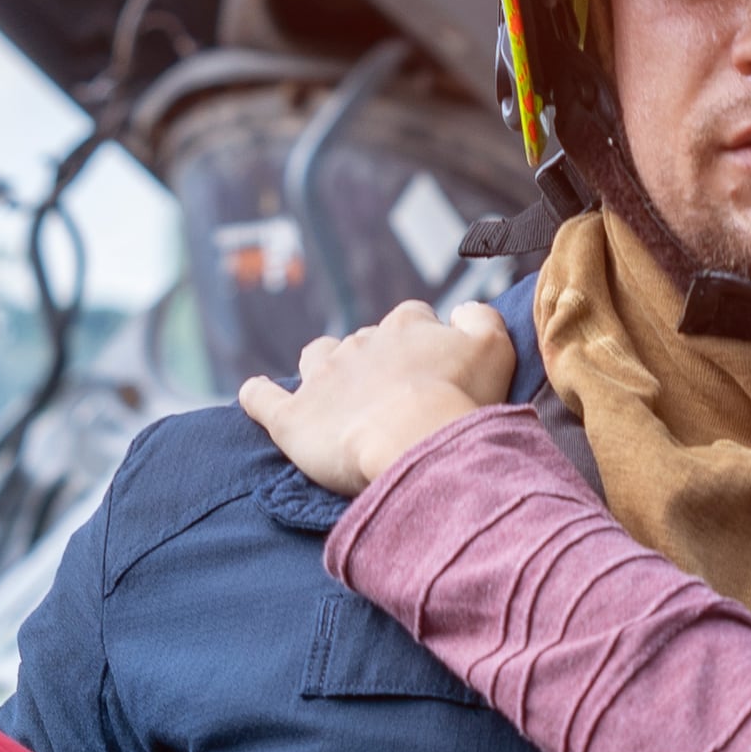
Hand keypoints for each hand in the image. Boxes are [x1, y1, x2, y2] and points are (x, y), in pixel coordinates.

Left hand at [239, 300, 519, 494]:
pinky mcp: (293, 418)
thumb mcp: (494, 348)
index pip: (413, 318)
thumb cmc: (460, 401)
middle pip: (365, 341)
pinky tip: (256, 394)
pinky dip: (258, 394)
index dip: (423, 341)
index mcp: (407, 327)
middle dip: (376, 362)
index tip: (435, 370)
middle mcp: (360, 343)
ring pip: (317, 356)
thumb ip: (481, 319)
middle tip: (396, 399)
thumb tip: (462, 311)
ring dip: (324, 368)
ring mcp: (323, 378)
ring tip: (335, 395)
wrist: (414, 440)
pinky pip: (263, 398)